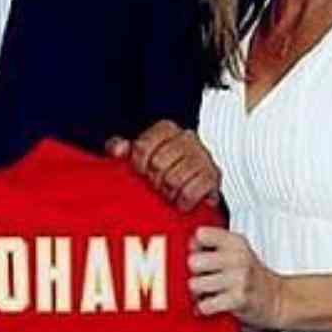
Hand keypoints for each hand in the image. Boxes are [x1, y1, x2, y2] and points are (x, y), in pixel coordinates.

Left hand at [106, 121, 220, 210]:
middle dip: (153, 180)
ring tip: (168, 193)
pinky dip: (183, 201)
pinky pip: (191, 192)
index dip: (138, 164)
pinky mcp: (213, 176)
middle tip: (155, 185)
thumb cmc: (162, 167)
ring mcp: (202, 156)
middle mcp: (187, 138)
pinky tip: (180, 202)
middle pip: (158, 164)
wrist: (193, 183)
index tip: (140, 172)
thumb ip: (119, 147)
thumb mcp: (136, 154)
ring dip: (167, 192)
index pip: (143, 146)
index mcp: (167, 129)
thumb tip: (120, 149)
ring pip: (174, 179)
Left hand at [188, 226, 283, 331]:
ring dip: (198, 293)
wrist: (279, 300)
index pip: (201, 234)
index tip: (200, 254)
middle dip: (194, 273)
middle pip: (193, 261)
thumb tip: (185, 247)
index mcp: (235, 242)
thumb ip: (212, 245)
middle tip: (204, 278)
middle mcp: (237, 258)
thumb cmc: (252, 277)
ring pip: (195, 284)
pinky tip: (213, 305)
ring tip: (209, 293)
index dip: (195, 246)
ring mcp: (239, 279)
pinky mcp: (238, 300)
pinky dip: (205, 308)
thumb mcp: (237, 252)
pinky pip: (205, 305)